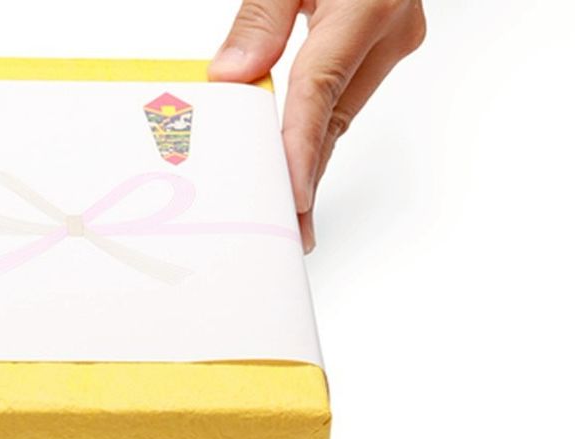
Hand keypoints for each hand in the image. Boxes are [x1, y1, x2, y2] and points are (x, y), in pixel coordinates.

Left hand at [209, 0, 425, 252]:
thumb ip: (260, 19)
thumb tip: (232, 78)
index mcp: (368, 6)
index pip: (321, 90)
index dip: (301, 148)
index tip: (290, 196)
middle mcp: (389, 31)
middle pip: (333, 116)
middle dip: (307, 176)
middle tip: (289, 229)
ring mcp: (394, 39)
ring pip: (341, 112)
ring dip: (311, 158)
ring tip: (289, 210)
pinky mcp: (386, 41)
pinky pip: (344, 96)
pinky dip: (318, 128)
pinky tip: (299, 159)